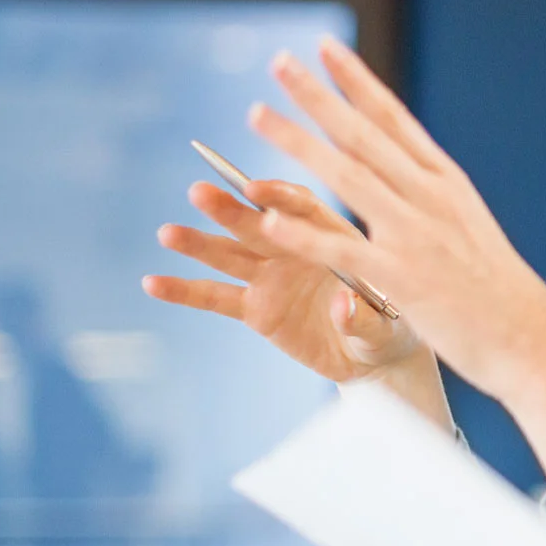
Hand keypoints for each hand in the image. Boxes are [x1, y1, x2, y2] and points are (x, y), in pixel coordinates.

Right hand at [146, 177, 424, 383]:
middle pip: (258, 222)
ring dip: (199, 242)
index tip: (253, 189)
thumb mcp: (388, 326)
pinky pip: (215, 297)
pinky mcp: (255, 308)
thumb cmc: (393, 327)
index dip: (279, 198)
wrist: (375, 356)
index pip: (303, 208)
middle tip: (200, 192)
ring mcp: (271, 276)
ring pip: (229, 254)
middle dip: (229, 208)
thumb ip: (365, 317)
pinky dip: (184, 290)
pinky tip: (152, 283)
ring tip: (167, 233)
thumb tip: (343, 306)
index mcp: (333, 237)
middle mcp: (295, 248)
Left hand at [238, 40, 545, 406]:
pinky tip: (268, 217)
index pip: (394, 119)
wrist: (533, 339)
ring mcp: (417, 235)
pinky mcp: (402, 278)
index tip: (325, 48)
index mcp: (447, 183)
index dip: (356, 81)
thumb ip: (434, 199)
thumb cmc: (501, 292)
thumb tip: (409, 173)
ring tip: (255, 115)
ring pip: (346, 176)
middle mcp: (431, 198)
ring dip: (297, 142)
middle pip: (363, 134)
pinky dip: (304, 232)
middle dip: (317, 95)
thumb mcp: (471, 227)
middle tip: (279, 61)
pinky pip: (342, 249)